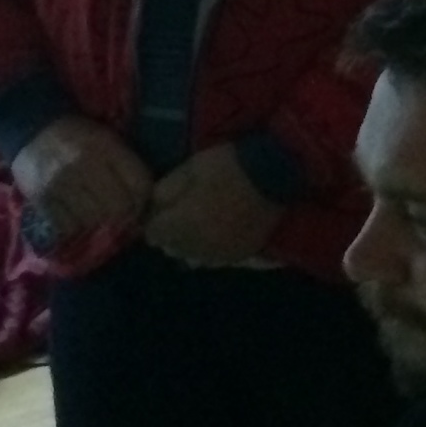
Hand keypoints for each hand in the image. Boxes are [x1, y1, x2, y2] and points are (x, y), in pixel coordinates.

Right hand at [11, 116, 153, 247]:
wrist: (33, 128)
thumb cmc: (78, 136)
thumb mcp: (108, 140)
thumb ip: (127, 166)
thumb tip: (146, 200)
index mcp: (106, 147)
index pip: (138, 184)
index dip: (143, 200)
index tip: (139, 204)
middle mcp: (84, 165)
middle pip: (117, 207)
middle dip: (122, 214)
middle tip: (118, 214)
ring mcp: (61, 183)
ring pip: (93, 219)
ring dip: (98, 220)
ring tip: (94, 213)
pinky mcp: (42, 197)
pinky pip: (67, 225)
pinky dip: (74, 225)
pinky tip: (74, 214)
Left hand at [142, 146, 283, 267]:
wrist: (272, 173)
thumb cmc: (227, 165)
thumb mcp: (190, 167)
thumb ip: (167, 189)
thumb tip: (154, 204)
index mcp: (183, 223)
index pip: (154, 234)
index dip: (153, 221)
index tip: (156, 211)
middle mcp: (200, 244)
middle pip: (173, 249)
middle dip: (170, 235)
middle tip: (176, 217)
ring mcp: (223, 251)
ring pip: (195, 259)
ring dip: (190, 246)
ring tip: (195, 228)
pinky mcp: (243, 253)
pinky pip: (219, 261)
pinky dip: (212, 251)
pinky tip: (214, 238)